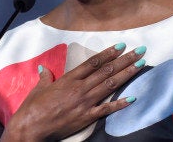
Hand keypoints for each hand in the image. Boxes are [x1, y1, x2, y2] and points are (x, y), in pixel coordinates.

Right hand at [0, 43, 145, 140]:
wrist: (32, 126)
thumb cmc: (33, 107)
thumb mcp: (39, 88)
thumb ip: (46, 77)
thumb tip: (44, 69)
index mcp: (69, 78)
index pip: (93, 62)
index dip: (108, 53)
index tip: (121, 46)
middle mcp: (80, 88)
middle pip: (106, 71)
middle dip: (125, 60)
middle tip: (139, 51)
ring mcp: (85, 102)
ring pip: (110, 85)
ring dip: (126, 74)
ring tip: (140, 65)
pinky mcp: (87, 117)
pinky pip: (107, 109)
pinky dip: (120, 104)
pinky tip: (132, 98)